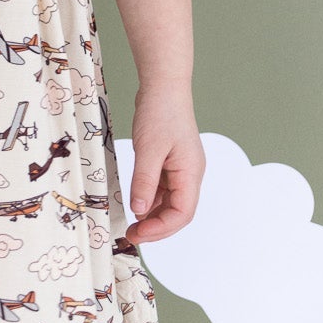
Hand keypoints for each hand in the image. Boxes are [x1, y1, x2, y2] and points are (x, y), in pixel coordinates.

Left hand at [122, 81, 204, 243]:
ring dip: (152, 216)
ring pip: (169, 203)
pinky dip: (149, 200)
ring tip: (131, 224)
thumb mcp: (148, 149)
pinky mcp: (170, 164)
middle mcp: (189, 174)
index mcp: (191, 173)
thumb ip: (144, 182)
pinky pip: (162, 190)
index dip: (161, 228)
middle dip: (156, 227)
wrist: (163, 87)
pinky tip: (135, 204)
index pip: (183, 213)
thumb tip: (139, 211)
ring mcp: (180, 169)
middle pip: (178, 212)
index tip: (138, 233)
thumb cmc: (161, 112)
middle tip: (132, 235)